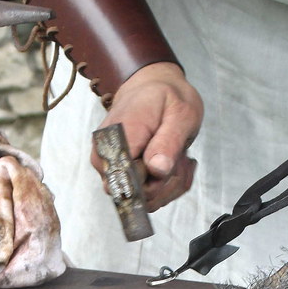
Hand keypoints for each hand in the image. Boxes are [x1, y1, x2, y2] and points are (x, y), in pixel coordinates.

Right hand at [91, 62, 203, 210]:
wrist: (153, 88)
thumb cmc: (167, 98)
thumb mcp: (181, 114)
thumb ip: (168, 142)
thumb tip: (156, 170)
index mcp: (118, 135)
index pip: (125, 178)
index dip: (153, 182)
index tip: (170, 166)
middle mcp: (106, 154)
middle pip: (134, 195)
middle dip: (166, 184)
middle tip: (180, 158)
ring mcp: (110, 166)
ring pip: (143, 200)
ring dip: (169, 185)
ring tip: (178, 158)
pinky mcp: (120, 175)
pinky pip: (146, 197)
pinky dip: (166, 185)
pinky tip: (172, 163)